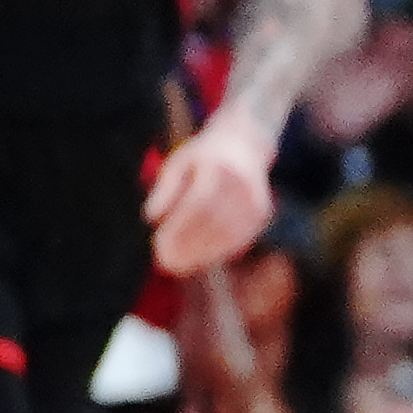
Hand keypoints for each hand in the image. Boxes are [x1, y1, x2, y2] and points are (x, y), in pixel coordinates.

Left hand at [141, 119, 276, 277]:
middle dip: (187, 247)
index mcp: (219, 168)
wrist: (243, 145)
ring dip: (201, 255)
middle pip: (213, 223)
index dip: (178, 228)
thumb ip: (164, 190)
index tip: (157, 245)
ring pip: (228, 236)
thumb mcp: (177, 163)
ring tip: (177, 267)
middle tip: (164, 263)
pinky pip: (240, 239)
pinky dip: (218, 253)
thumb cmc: (201, 157)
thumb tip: (150, 218)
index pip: (198, 204)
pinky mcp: (262, 214)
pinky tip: (199, 261)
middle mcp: (243, 185)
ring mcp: (256, 201)